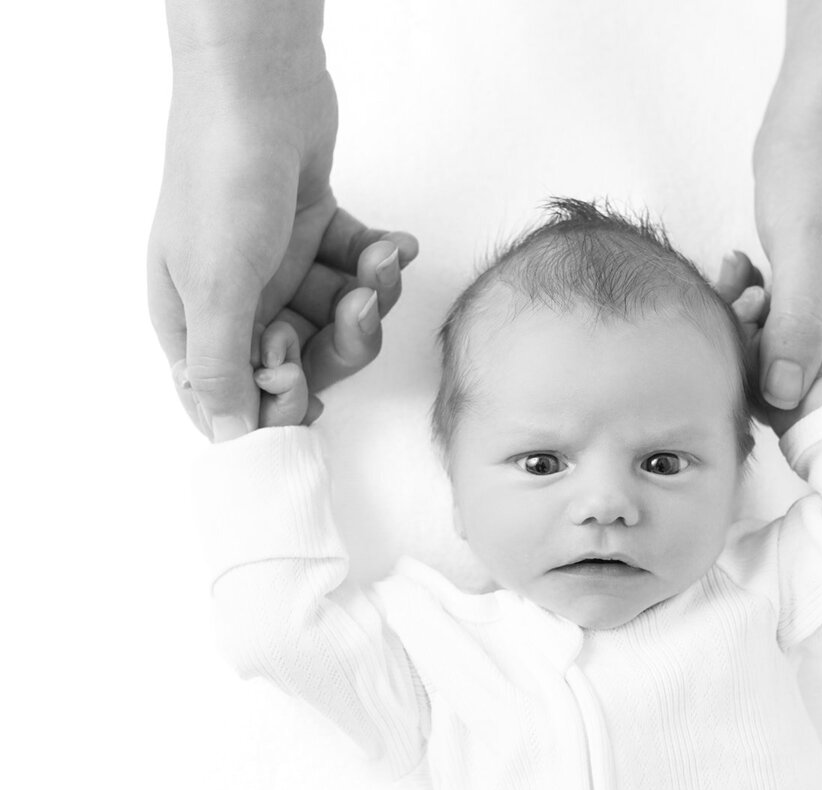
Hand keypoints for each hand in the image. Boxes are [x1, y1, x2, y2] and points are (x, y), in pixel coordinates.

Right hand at [147, 62, 417, 440]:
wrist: (261, 84)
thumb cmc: (224, 180)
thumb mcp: (214, 284)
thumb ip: (223, 364)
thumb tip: (228, 437)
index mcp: (192, 318)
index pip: (235, 395)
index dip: (279, 402)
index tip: (308, 387)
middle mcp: (234, 298)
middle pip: (301, 360)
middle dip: (340, 341)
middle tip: (357, 308)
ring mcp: (277, 264)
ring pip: (338, 316)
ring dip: (369, 294)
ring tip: (377, 260)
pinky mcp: (316, 232)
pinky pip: (355, 270)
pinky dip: (377, 260)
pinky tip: (392, 242)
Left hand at [716, 251, 821, 435]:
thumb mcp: (811, 244)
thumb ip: (799, 319)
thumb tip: (783, 396)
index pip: (816, 400)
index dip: (769, 376)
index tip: (749, 321)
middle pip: (789, 383)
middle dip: (752, 342)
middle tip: (743, 294)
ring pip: (770, 358)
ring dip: (743, 319)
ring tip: (738, 272)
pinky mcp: (809, 311)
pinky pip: (768, 330)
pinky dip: (746, 303)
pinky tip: (738, 267)